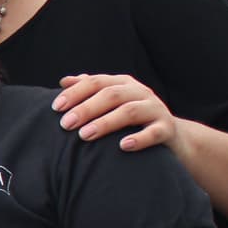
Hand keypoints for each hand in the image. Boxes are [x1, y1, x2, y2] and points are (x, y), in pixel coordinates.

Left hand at [52, 74, 177, 152]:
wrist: (172, 136)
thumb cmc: (133, 119)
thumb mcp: (113, 102)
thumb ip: (90, 91)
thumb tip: (64, 81)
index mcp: (123, 84)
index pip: (96, 82)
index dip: (75, 93)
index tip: (56, 107)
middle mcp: (140, 92)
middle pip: (111, 95)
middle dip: (86, 108)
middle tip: (65, 124)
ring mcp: (155, 109)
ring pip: (130, 111)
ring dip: (106, 122)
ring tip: (84, 135)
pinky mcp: (167, 129)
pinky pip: (154, 132)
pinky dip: (139, 139)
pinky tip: (122, 146)